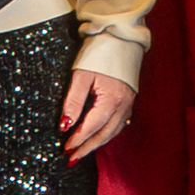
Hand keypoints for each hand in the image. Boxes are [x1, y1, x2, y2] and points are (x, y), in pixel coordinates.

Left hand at [60, 46, 135, 161]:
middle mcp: (124, 105)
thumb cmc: (100, 52)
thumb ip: (73, 102)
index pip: (92, 126)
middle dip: (87, 148)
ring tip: (82, 151)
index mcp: (112, 99)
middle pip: (104, 134)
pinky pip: (119, 123)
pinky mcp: (129, 100)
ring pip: (113, 131)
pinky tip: (100, 136)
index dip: (78, 139)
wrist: (121, 36)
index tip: (66, 149)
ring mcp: (129, 103)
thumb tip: (65, 125)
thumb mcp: (81, 75)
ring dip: (97, 143)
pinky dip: (107, 133)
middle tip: (72, 159)